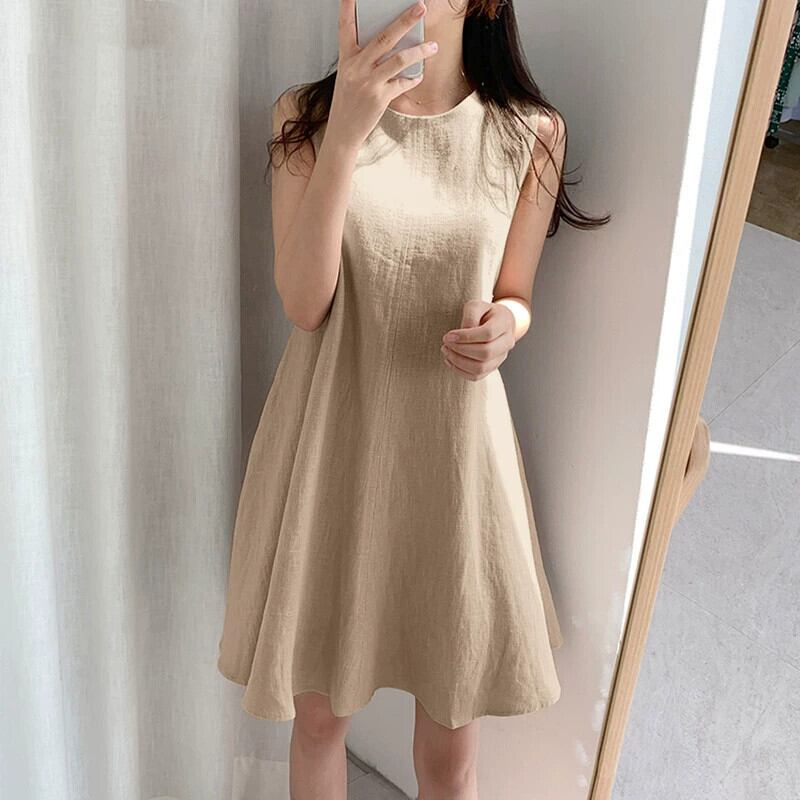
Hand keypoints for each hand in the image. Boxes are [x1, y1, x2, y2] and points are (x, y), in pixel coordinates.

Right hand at [327, 0, 438, 150]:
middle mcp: (356, 67)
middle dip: (405, 20)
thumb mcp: (349, 77)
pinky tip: (418, 76)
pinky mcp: (380, 98)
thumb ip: (364, 60)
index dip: (347, 8)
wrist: (343, 131)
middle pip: (384, 37)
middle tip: (421, 7)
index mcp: (346, 59)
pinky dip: (413, 79)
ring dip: (420, 51)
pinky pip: (403, 83)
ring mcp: (368, 82)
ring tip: (433, 46)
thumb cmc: (348, 102)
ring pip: (400, 59)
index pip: (345, 27)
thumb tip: (391, 46)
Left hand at [440, 300, 516, 380]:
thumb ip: (469, 316)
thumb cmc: (484, 313)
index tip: (448, 336)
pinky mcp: (493, 367)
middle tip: (445, 343)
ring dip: (459, 362)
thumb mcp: (476, 306)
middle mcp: (507, 342)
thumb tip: (460, 335)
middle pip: (485, 353)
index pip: (487, 334)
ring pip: (481, 368)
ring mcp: (501, 357)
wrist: (498, 323)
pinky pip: (477, 376)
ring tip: (446, 351)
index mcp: (504, 323)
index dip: (466, 337)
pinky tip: (450, 360)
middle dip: (460, 350)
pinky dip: (460, 371)